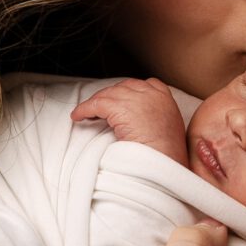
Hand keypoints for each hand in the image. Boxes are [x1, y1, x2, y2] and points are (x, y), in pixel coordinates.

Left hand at [72, 76, 189, 159]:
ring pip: (107, 94)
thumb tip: (139, 119)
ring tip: (85, 114)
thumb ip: (156, 116)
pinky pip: (95, 104)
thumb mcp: (168, 127)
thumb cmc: (167, 153)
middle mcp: (150, 92)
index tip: (119, 100)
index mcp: (163, 96)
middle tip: (98, 110)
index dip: (127, 92)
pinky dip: (84, 110)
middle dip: (109, 97)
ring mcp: (135, 98)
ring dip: (94, 104)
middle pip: (122, 87)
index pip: (143, 84)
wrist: (164, 161)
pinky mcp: (119, 107)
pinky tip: (77, 117)